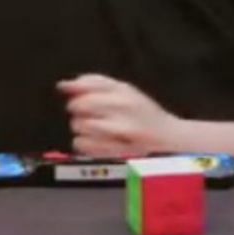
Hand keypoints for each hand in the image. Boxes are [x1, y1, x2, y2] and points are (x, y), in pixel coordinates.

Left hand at [58, 74, 177, 159]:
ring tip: (95, 130)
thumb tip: (64, 85)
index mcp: (123, 91)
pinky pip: (82, 145)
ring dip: (81, 129)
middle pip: (79, 105)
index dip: (76, 92)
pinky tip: (95, 142)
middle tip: (89, 116)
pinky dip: (83, 144)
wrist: (170, 139)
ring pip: (79, 125)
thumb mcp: (125, 91)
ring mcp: (120, 130)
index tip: (78, 98)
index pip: (86, 86)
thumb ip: (95, 84)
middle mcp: (122, 107)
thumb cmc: (145, 114)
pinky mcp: (116, 150)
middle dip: (78, 111)